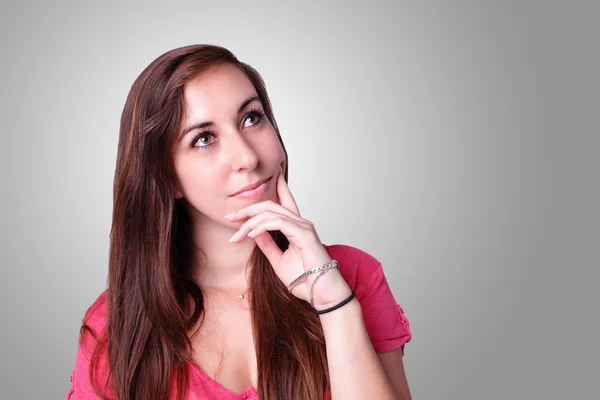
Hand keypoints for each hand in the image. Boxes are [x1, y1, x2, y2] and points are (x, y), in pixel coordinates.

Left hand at [225, 167, 350, 307]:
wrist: (319, 293)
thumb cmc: (304, 279)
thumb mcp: (277, 259)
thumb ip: (267, 244)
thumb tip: (254, 231)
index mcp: (296, 227)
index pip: (284, 200)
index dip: (275, 187)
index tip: (254, 188)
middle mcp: (300, 223)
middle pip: (270, 205)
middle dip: (248, 209)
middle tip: (230, 217)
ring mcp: (303, 226)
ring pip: (271, 213)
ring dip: (250, 222)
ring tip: (237, 234)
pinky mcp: (304, 233)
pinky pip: (278, 222)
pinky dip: (261, 226)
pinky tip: (251, 233)